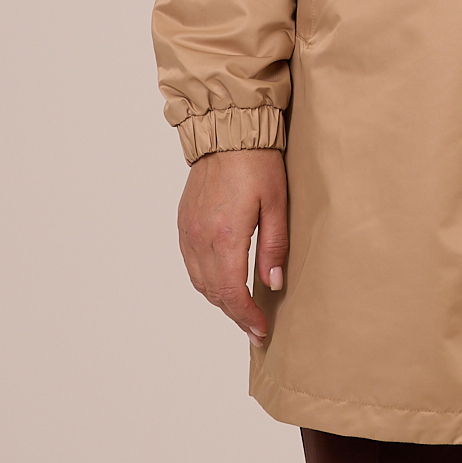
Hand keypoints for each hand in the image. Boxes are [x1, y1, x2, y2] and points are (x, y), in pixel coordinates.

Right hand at [177, 147, 287, 342]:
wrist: (228, 132)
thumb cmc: (258, 163)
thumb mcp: (277, 204)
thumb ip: (274, 246)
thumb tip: (272, 285)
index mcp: (225, 236)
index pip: (231, 292)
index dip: (246, 317)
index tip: (261, 330)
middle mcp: (200, 237)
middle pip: (213, 292)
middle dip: (234, 314)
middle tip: (254, 328)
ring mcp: (188, 230)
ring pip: (199, 281)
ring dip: (219, 300)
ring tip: (241, 310)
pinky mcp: (184, 222)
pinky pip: (191, 263)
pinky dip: (206, 280)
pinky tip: (222, 283)